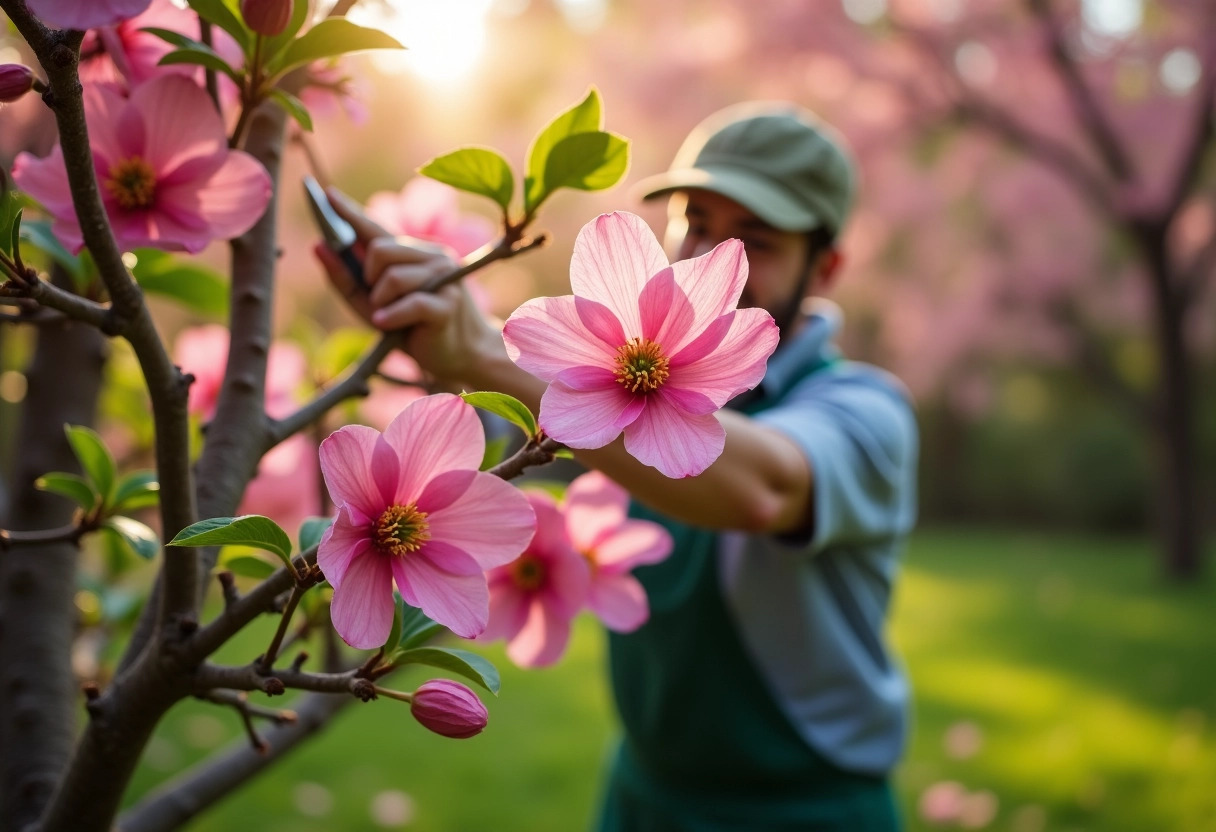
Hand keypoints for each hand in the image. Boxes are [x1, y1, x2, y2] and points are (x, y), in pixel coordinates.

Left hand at [315, 187, 501, 382]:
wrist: (460, 357)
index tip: (326, 194)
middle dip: (368, 276)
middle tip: (378, 300)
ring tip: (390, 317)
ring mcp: (444, 277)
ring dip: (381, 301)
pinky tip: (386, 324)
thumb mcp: (372, 304)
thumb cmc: (413, 329)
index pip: (376, 227)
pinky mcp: (448, 303)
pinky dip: (391, 317)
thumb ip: (345, 277)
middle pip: (380, 249)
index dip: (350, 212)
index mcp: (414, 252)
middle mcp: (432, 257)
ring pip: (393, 276)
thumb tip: (318, 246)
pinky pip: (410, 303)